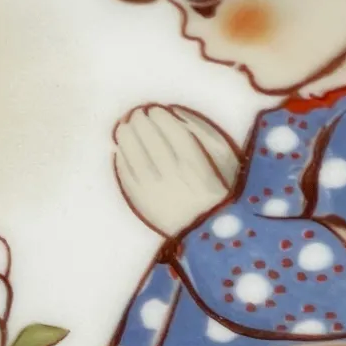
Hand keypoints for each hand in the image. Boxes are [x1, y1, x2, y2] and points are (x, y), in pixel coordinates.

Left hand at [113, 104, 239, 236]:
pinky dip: (121, 162)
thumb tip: (176, 113)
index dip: (162, 119)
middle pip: (152, 144)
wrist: (207, 235)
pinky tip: (120, 151)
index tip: (156, 110)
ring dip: (126, 140)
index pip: (175, 135)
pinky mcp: (144, 207)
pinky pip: (128, 180)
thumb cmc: (219, 193)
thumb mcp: (225, 161)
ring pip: (135, 160)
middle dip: (141, 124)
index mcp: (199, 168)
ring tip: (123, 128)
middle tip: (137, 114)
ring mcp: (157, 194)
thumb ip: (204, 133)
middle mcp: (175, 180)